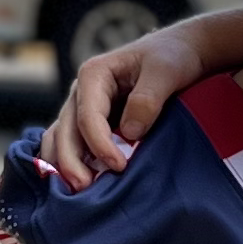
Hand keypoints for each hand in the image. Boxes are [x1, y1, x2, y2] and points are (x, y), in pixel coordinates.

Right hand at [39, 33, 204, 188]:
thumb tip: (130, 133)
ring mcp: (84, 108)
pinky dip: (73, 161)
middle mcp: (82, 92)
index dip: (99, 144)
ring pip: (63, 139)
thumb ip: (147, 99)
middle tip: (84, 188)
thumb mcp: (165, 72)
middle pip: (66, 130)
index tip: (118, 166)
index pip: (87, 116)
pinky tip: (81, 181)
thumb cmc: (172, 56)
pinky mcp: (93, 122)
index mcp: (95, 75)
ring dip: (65, 165)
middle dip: (71, 161)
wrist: (180, 52)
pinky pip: (74, 143)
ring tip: (78, 192)